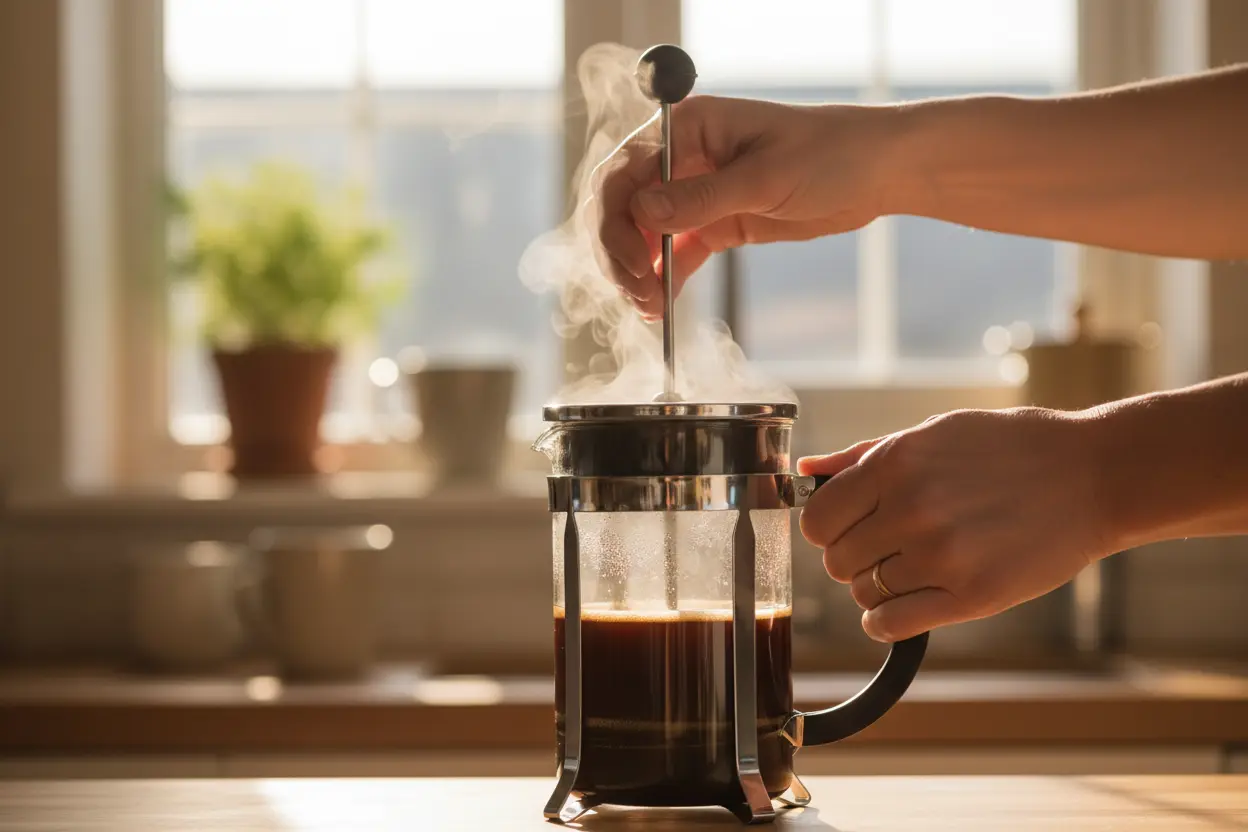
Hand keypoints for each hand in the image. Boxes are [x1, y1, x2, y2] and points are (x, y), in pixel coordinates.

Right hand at [592, 95, 901, 318]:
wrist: (878, 172)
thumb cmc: (831, 153)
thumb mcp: (766, 177)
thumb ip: (702, 197)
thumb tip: (641, 212)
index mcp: (688, 128)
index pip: (623, 171)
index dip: (616, 219)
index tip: (634, 262)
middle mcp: (683, 157)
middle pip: (623, 205)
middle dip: (620, 252)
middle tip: (638, 294)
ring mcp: (697, 192)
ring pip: (643, 234)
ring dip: (638, 272)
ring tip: (650, 308)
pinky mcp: (715, 223)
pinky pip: (674, 252)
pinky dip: (665, 278)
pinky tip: (664, 305)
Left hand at [796, 407, 1112, 642]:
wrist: (1095, 475)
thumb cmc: (1012, 448)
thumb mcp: (934, 433)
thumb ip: (864, 456)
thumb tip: (806, 473)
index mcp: (895, 463)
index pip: (818, 520)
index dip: (827, 529)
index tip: (850, 530)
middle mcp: (911, 509)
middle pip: (836, 561)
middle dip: (853, 558)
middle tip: (886, 550)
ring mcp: (940, 555)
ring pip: (864, 593)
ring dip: (877, 587)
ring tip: (911, 570)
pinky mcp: (970, 596)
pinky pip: (890, 625)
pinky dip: (884, 623)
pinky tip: (904, 606)